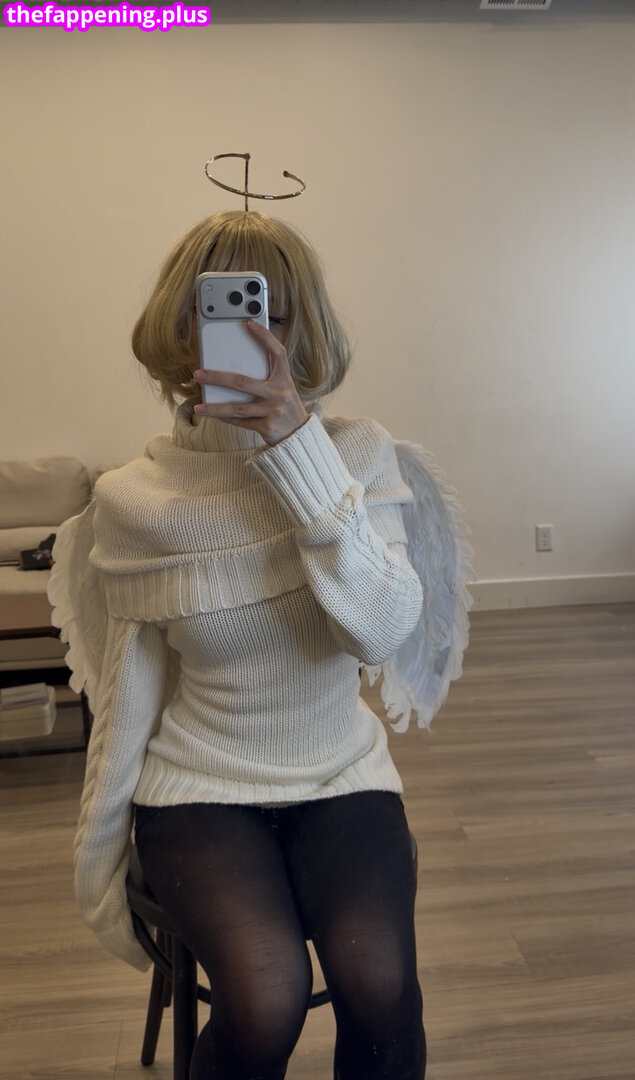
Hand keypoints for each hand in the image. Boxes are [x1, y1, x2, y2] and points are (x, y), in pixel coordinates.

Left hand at [192, 320, 309, 446]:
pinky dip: (226, 419)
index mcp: (284, 379)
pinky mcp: (267, 427)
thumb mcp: (281, 389)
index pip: (277, 353)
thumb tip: (231, 368)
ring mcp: (274, 411)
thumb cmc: (285, 408)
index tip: (249, 324)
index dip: (265, 337)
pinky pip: (241, 422)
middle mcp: (280, 393)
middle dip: (217, 378)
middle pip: (243, 383)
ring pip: (238, 408)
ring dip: (215, 408)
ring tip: (198, 407)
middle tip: (198, 374)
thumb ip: (265, 378)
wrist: (299, 435)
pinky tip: (214, 415)